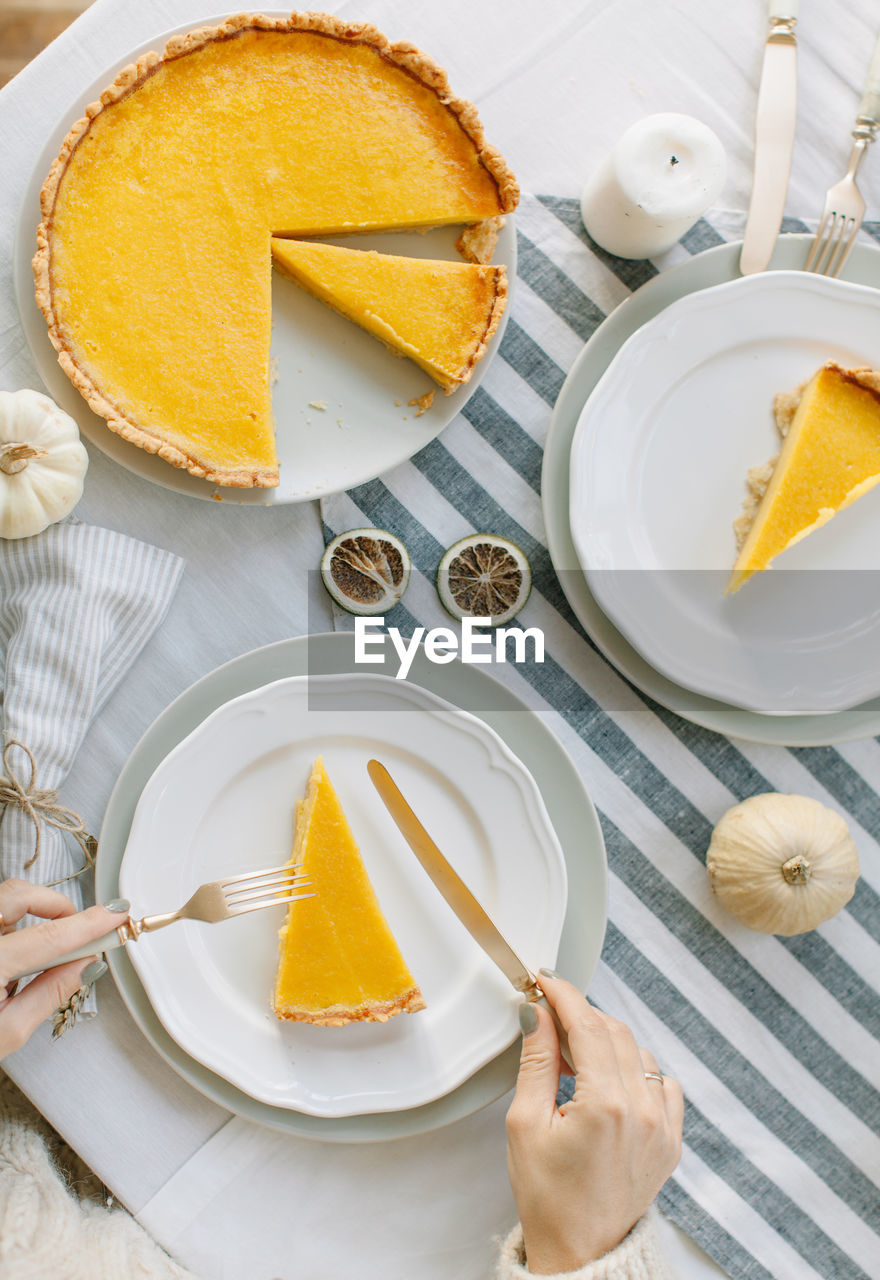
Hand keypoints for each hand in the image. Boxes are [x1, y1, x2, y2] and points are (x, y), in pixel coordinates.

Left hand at [0, 878, 125, 1057]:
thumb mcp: (6, 1035)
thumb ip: (49, 996)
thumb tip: (86, 966)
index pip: (48, 936)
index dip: (89, 924)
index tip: (117, 915)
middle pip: (20, 894)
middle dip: (57, 906)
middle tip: (79, 930)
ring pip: (4, 900)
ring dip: (34, 914)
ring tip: (44, 952)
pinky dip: (12, 925)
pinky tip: (16, 956)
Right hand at [505, 972, 682, 1275]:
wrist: (581, 1251)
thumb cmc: (548, 1198)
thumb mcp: (525, 1124)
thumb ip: (536, 1060)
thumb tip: (536, 1013)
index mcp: (605, 1106)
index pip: (587, 1025)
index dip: (564, 995)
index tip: (545, 980)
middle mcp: (643, 1111)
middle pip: (614, 1031)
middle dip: (581, 1015)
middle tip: (549, 1017)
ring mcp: (664, 1126)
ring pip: (638, 1052)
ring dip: (607, 1042)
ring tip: (573, 1060)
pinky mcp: (673, 1139)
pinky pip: (662, 1082)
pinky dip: (636, 1070)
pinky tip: (609, 1084)